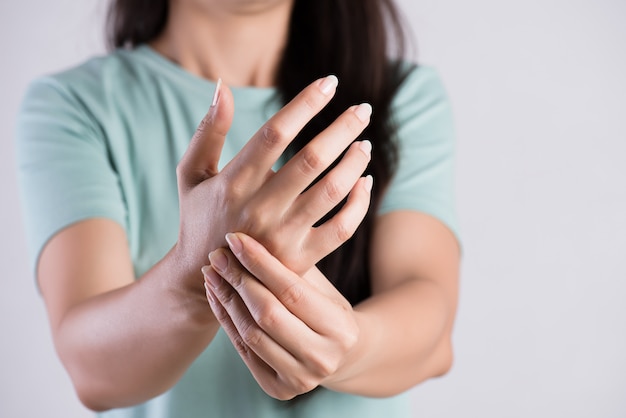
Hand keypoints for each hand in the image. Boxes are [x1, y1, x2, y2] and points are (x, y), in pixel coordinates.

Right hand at [175, 76, 372, 280]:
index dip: (306, 104)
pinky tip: (364, 182)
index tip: (330, 82)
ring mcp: (282, 237)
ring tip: (365, 143)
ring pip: (331, 192)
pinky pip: (341, 229)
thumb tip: (223, 86)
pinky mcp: (301, 259)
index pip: (275, 134)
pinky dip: (359, 203)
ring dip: (354, 162)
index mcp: (232, 182)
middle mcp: (258, 209)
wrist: (208, 279)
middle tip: (362, 109)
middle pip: (311, 160)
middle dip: (342, 128)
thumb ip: (208, 131)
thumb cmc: (199, 217)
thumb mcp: (191, 174)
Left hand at [203, 232, 359, 399]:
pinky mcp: (279, 389)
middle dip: (238, 280)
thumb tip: (250, 237)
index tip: (235, 239)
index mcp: (340, 329)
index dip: (260, 263)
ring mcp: (300, 379)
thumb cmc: (327, 307)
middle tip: (217, 255)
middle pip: (267, 314)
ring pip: (251, 334)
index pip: (291, 290)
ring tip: (212, 273)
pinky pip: (243, 350)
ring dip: (226, 300)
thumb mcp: (321, 285)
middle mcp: (322, 358)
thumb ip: (293, 267)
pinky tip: (217, 296)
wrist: (340, 353)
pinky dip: (226, 320)